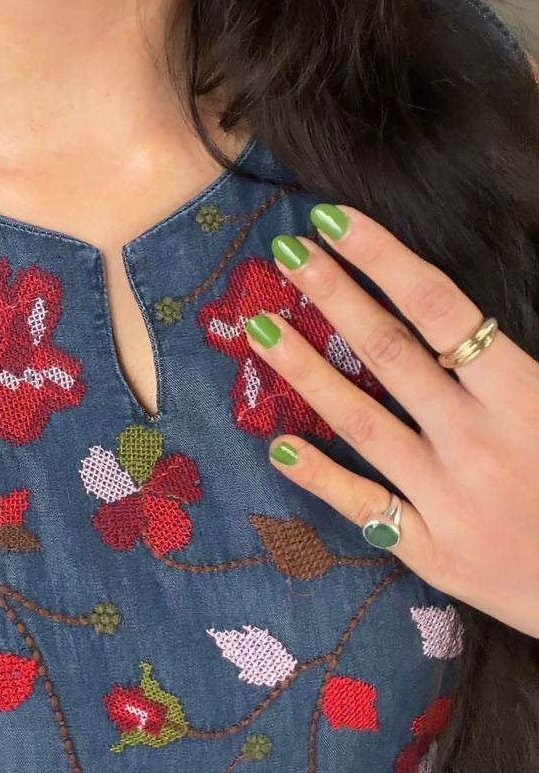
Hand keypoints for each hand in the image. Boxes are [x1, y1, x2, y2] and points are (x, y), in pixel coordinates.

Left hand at [240, 204, 538, 637]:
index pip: (439, 307)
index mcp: (522, 394)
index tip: (332, 220)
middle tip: (283, 251)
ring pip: (361, 421)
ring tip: (259, 327)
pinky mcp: (432, 552)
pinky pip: (363, 506)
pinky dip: (318, 476)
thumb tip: (461, 316)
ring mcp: (449, 498)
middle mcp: (478, 440)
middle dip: (332, 295)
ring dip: (304, 370)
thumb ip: (509, 360)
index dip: (381, 257)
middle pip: (389, 352)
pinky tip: (277, 444)